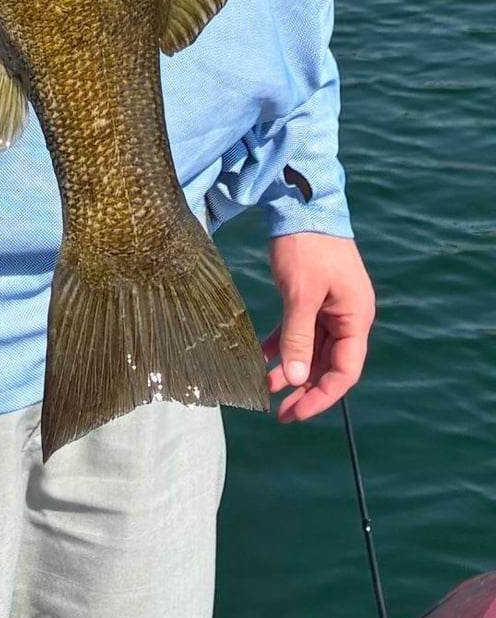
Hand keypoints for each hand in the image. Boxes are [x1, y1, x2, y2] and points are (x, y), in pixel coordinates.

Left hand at [263, 234, 374, 422]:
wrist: (300, 203)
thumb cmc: (306, 247)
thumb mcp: (300, 294)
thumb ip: (299, 338)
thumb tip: (297, 379)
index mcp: (356, 317)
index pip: (345, 371)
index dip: (321, 396)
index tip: (296, 413)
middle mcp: (348, 316)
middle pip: (329, 364)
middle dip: (304, 388)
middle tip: (279, 412)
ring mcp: (330, 306)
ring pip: (312, 349)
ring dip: (291, 368)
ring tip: (264, 387)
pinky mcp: (312, 296)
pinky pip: (299, 330)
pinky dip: (283, 345)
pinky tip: (261, 357)